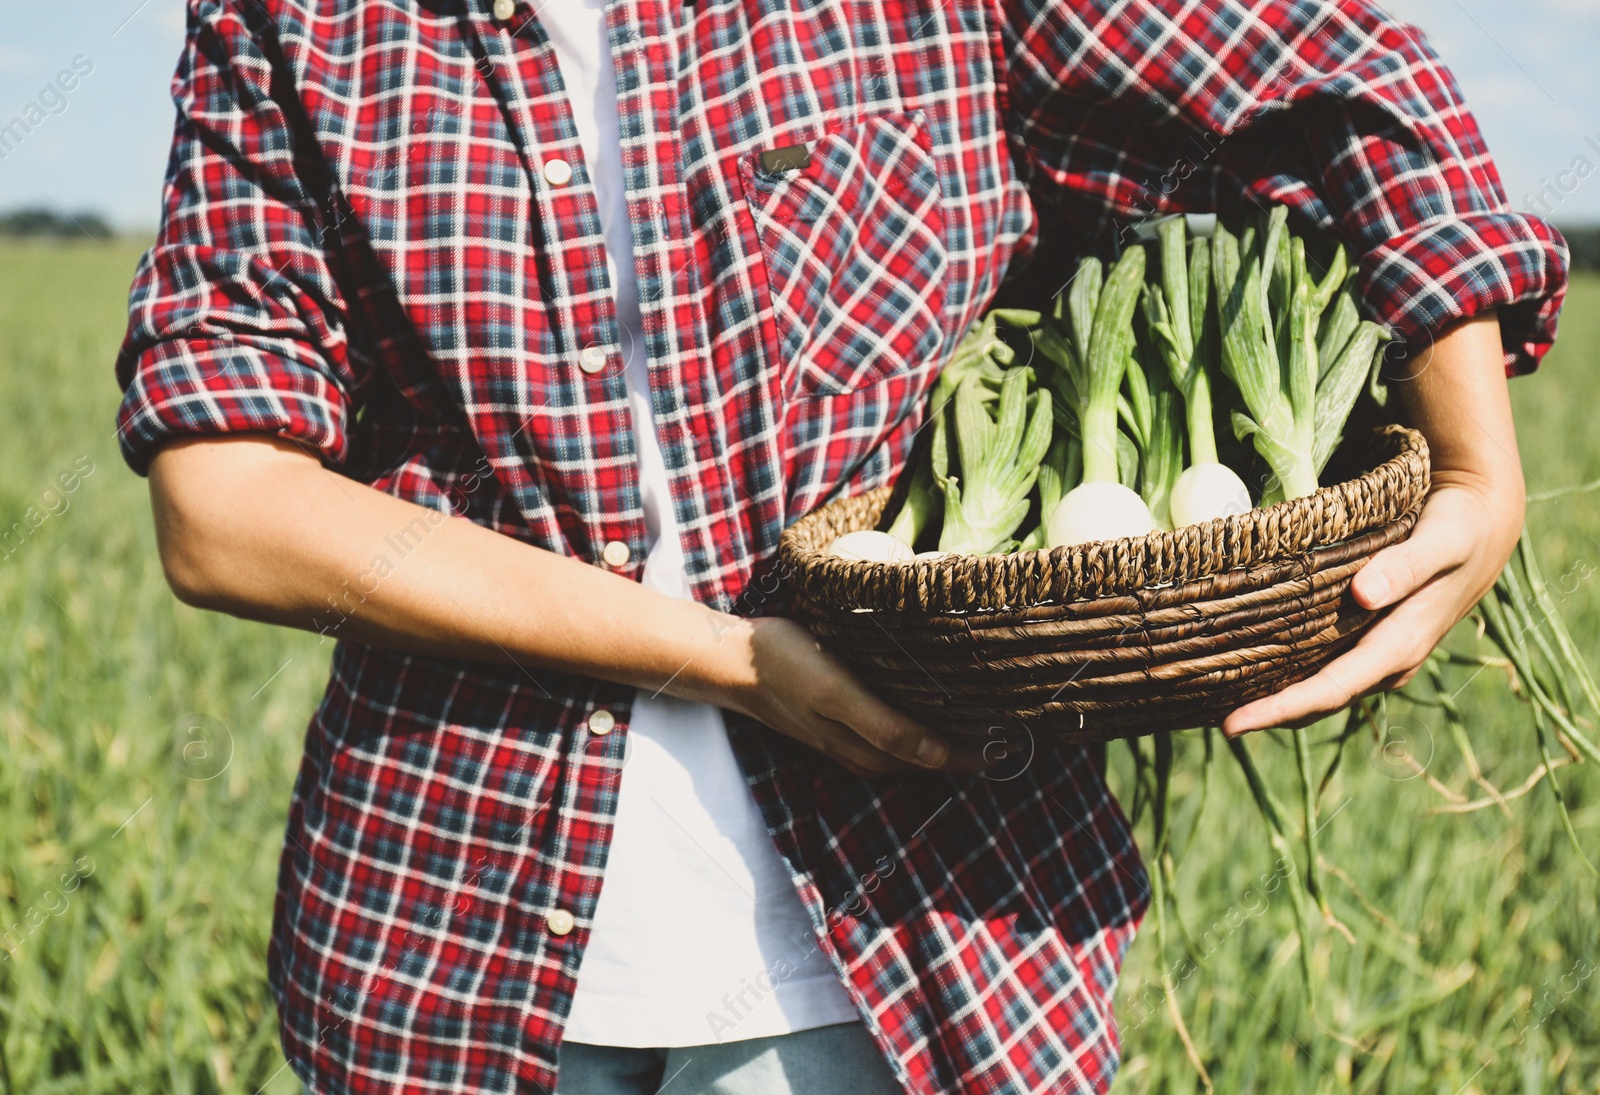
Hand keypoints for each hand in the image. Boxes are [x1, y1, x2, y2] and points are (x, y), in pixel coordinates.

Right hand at [712, 616, 988, 776]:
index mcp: (865, 745)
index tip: (1011, 744)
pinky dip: (907, 726)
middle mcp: (857, 747)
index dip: (971, 755)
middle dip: (960, 751)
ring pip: (900, 747)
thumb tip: (937, 756)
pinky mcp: (829, 716)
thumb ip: (885, 727)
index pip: (932, 757)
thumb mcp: (839, 693)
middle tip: (1001, 732)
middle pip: (920, 758)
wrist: (729, 660)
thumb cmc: (786, 667)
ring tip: (970, 723)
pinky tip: (914, 706)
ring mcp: (841, 734)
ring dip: (935, 740)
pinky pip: (880, 730)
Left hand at [1223, 311, 1523, 735]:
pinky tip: (1252, 672)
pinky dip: (1290, 677)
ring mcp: (1378, 656)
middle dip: (1269, 715)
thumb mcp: (1440, 541)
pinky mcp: (1369, 641)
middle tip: (1216, 725)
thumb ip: (1405, 567)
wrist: (1482, 527)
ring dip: (1277, 702)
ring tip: (1219, 705)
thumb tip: (1362, 595)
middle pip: (1319, 701)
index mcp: (1400, 644)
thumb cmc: (1458, 529)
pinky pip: (1325, 669)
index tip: (1233, 724)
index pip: (1331, 690)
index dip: (1282, 709)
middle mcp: (1387, 661)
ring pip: (1321, 690)